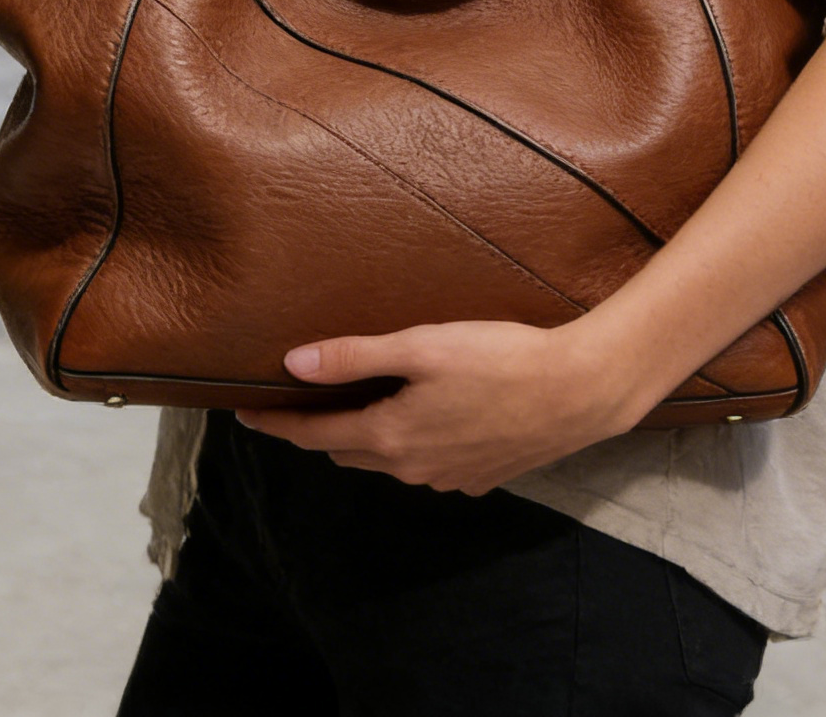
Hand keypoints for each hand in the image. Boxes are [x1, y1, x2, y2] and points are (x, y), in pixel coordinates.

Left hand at [235, 319, 646, 495]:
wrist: (578, 391)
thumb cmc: (500, 359)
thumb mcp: (422, 347)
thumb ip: (355, 356)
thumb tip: (294, 362)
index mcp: (390, 436)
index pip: (314, 435)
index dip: (278, 422)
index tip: (247, 412)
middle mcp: (412, 469)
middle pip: (348, 452)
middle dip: (321, 430)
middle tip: (304, 399)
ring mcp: (448, 479)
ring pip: (389, 461)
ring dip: (368, 437)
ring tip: (363, 402)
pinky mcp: (480, 477)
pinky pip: (428, 465)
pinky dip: (412, 444)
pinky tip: (427, 416)